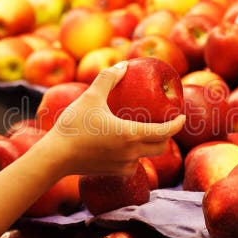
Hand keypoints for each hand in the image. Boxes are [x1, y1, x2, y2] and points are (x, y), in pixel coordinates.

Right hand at [45, 61, 185, 176]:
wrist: (55, 157)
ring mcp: (124, 166)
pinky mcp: (114, 173)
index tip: (182, 117)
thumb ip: (108, 78)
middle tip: (165, 123)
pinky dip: (135, 155)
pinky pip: (133, 164)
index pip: (165, 132)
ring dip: (150, 145)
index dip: (177, 125)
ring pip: (146, 156)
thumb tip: (123, 64)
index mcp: (131, 134)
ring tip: (145, 131)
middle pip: (160, 146)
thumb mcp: (90, 97)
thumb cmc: (73, 126)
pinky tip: (127, 146)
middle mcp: (132, 153)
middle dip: (166, 135)